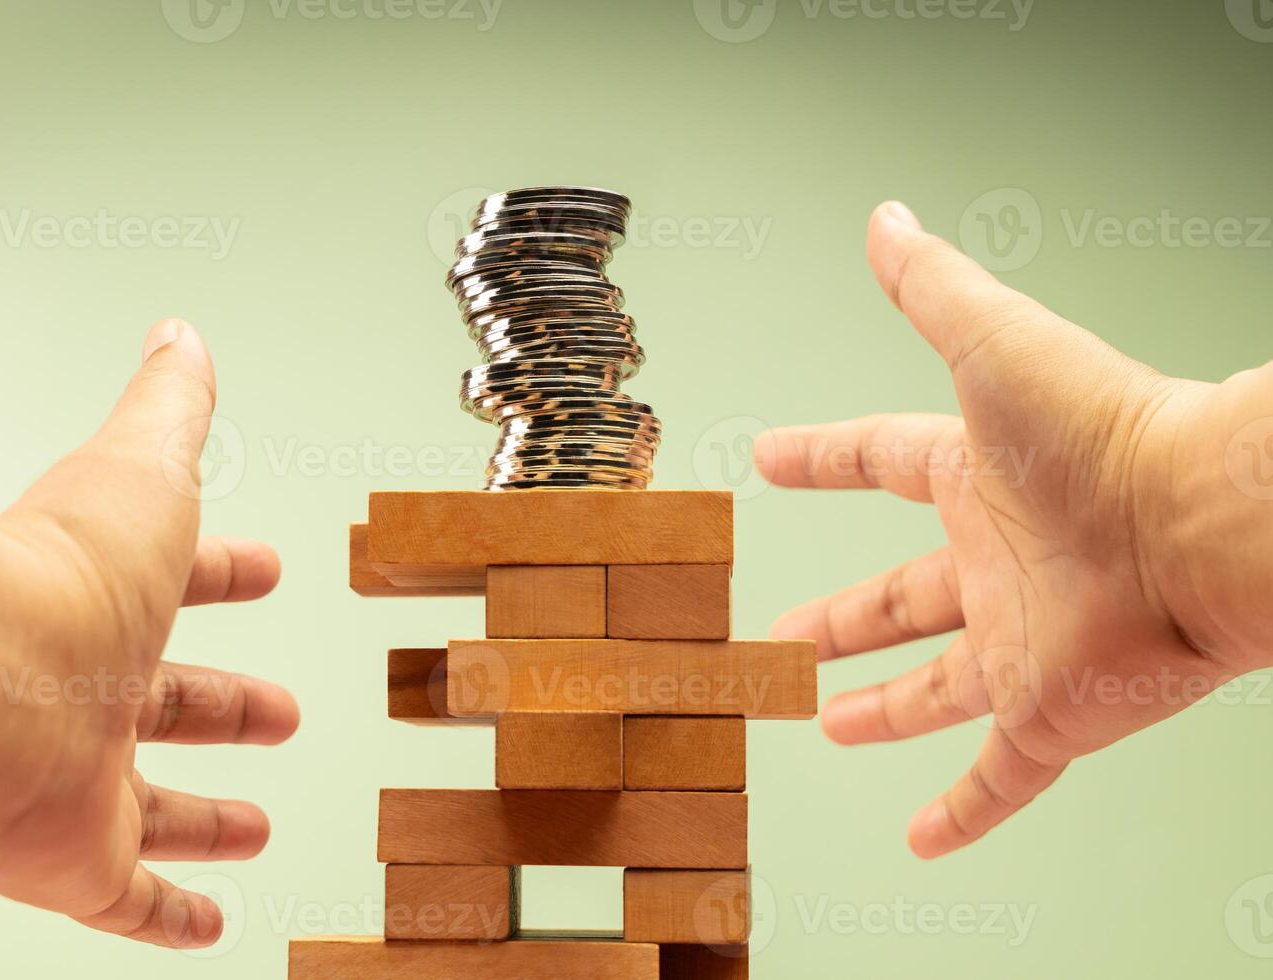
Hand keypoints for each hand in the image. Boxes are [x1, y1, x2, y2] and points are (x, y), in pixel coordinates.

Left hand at [0, 320, 298, 946]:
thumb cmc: (56, 577)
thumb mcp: (144, 471)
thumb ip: (170, 405)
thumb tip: (181, 338)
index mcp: (108, 601)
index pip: (179, 584)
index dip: (229, 577)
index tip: (263, 574)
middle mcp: (90, 694)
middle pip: (171, 704)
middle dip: (230, 707)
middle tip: (275, 712)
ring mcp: (82, 780)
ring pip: (153, 809)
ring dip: (207, 819)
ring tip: (250, 829)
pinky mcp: (75, 859)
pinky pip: (130, 900)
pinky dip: (171, 917)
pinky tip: (205, 920)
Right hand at [754, 202, 1272, 858]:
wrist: (1205, 525)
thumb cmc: (1102, 429)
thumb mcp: (993, 345)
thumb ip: (934, 288)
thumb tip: (886, 218)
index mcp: (976, 476)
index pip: (879, 460)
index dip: (820, 459)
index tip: (773, 461)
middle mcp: (994, 563)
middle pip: (897, 597)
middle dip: (837, 620)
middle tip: (778, 640)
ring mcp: (1019, 646)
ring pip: (935, 689)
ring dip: (882, 709)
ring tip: (823, 721)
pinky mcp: (1053, 716)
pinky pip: (998, 777)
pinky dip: (961, 812)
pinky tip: (924, 839)